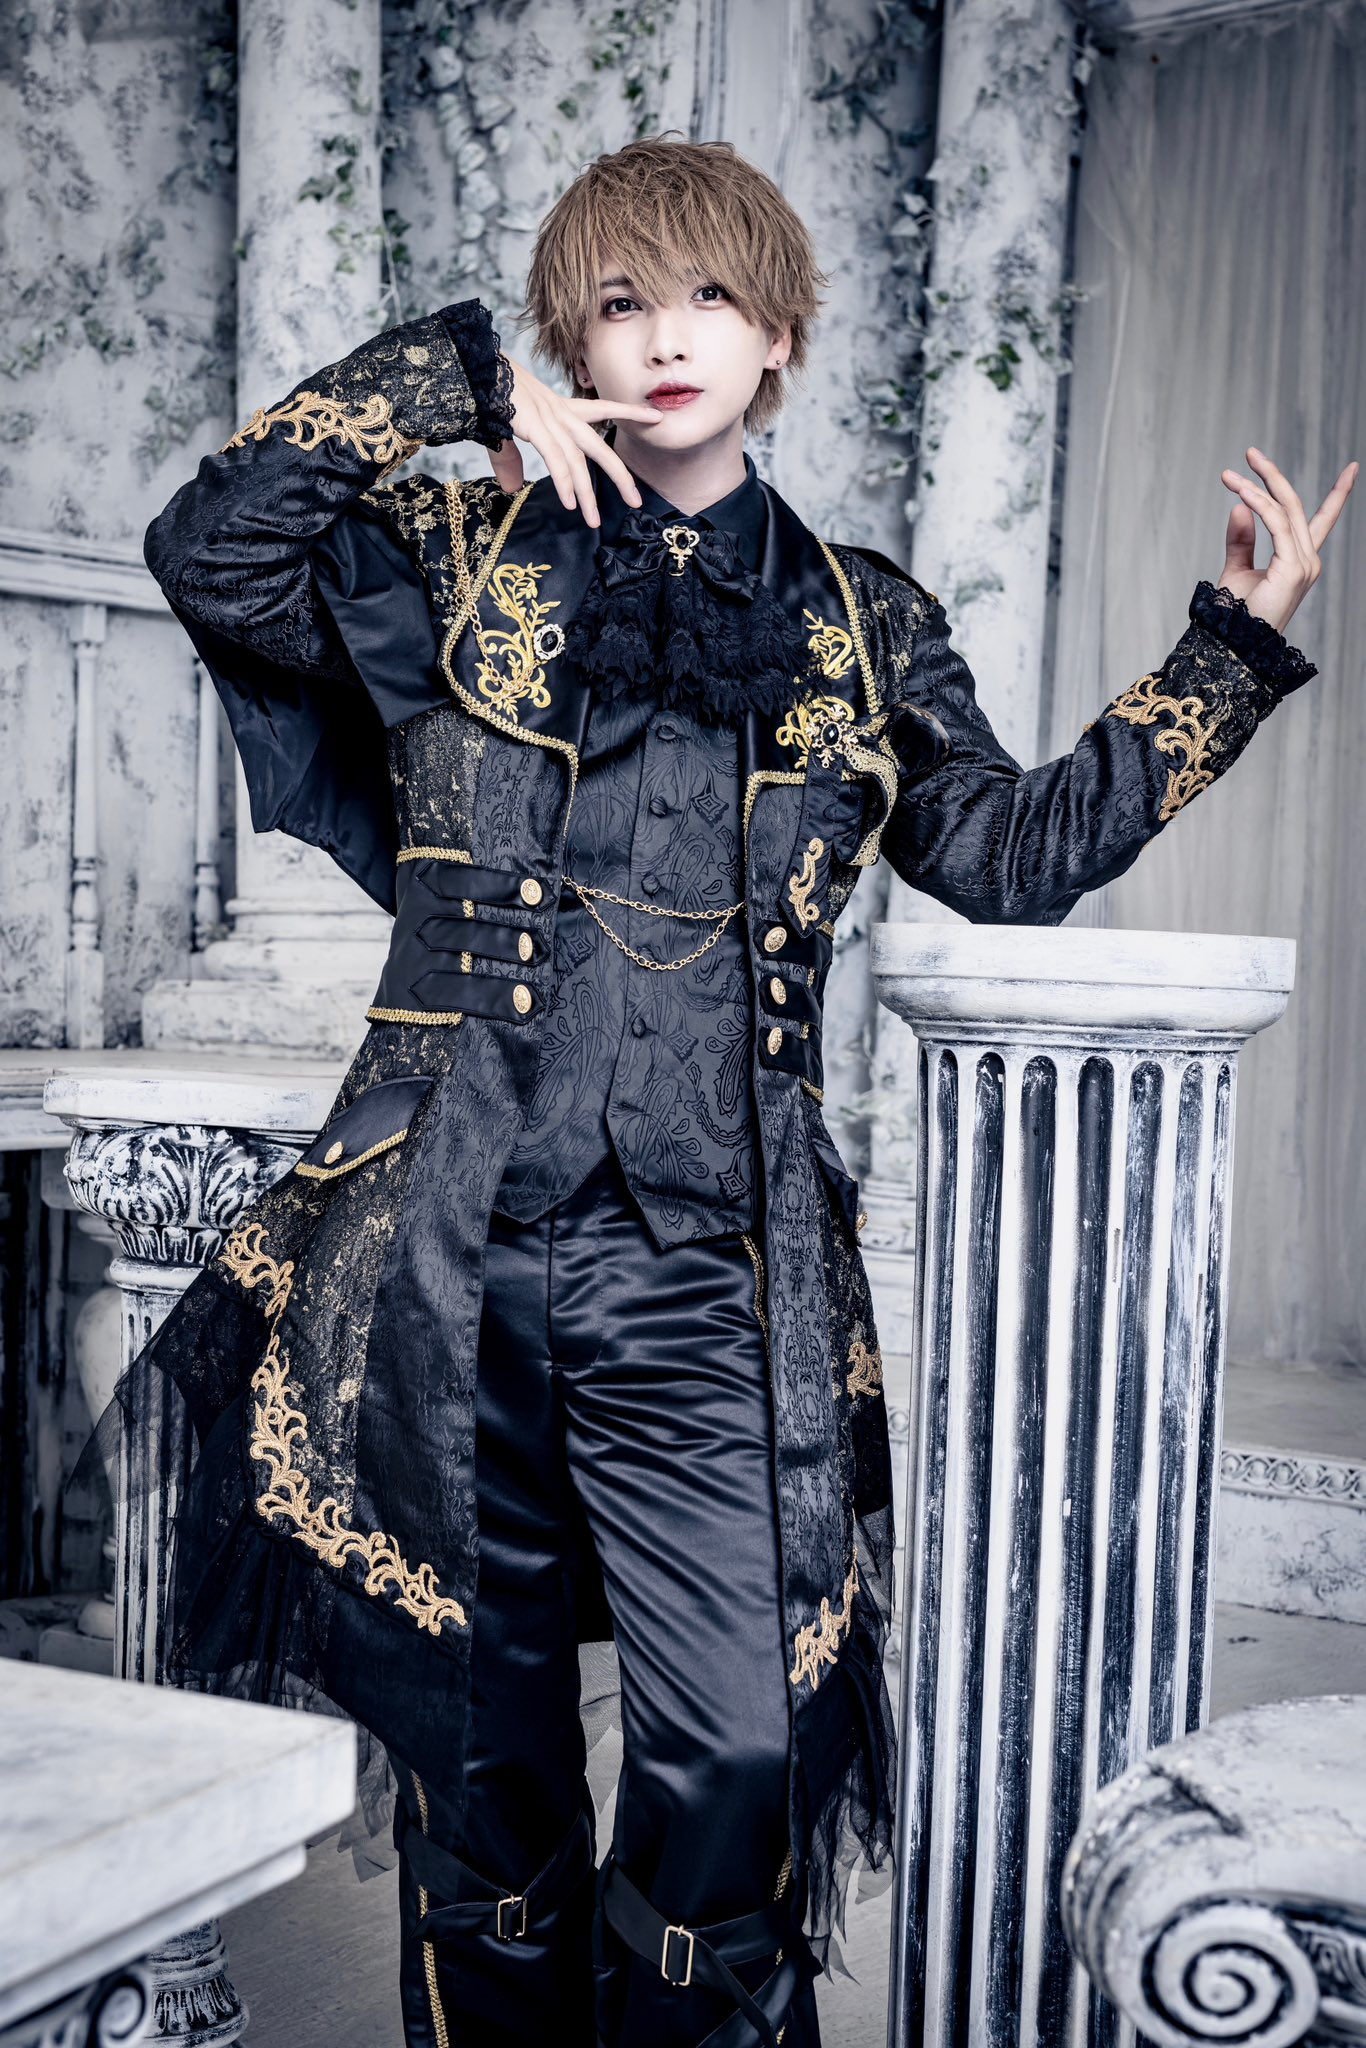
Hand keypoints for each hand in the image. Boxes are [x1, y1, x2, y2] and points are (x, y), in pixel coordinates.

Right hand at [487, 359, 661, 528]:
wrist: (471, 370)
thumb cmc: (486, 393)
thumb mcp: (502, 431)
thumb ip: (510, 460)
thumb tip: (512, 488)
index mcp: (558, 408)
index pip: (603, 409)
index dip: (629, 412)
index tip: (655, 416)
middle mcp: (560, 413)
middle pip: (599, 447)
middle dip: (620, 475)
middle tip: (636, 501)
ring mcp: (549, 419)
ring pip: (578, 461)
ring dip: (587, 494)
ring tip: (594, 521)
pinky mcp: (535, 426)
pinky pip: (556, 459)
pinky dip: (564, 483)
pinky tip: (571, 504)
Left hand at [1217, 448, 1357, 633]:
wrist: (1234, 645)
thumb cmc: (1236, 616)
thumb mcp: (1238, 571)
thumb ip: (1242, 540)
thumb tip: (1238, 508)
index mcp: (1302, 560)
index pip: (1322, 520)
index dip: (1338, 494)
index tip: (1352, 468)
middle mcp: (1309, 560)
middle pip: (1296, 506)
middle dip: (1273, 476)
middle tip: (1250, 452)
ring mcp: (1304, 564)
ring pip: (1285, 510)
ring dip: (1256, 487)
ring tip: (1230, 474)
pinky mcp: (1293, 568)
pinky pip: (1276, 523)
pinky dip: (1257, 504)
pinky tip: (1240, 492)